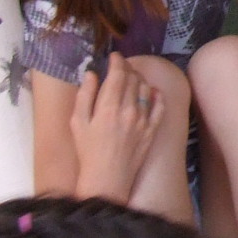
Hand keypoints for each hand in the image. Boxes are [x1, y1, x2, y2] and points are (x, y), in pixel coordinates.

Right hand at [69, 55, 164, 200]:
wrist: (107, 180)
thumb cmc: (87, 152)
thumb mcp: (77, 122)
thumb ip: (85, 95)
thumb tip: (92, 73)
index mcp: (108, 106)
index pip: (118, 74)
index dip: (117, 61)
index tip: (114, 57)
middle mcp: (129, 110)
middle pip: (133, 78)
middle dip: (127, 68)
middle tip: (121, 67)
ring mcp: (143, 120)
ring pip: (146, 89)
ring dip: (139, 79)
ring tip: (132, 78)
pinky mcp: (152, 130)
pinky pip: (160, 106)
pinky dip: (156, 95)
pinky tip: (151, 92)